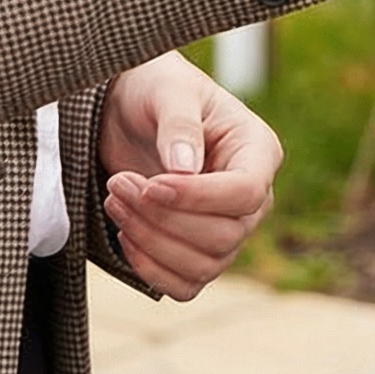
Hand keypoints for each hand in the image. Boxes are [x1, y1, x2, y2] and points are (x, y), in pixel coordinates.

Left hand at [98, 53, 282, 299]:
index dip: (199, 197)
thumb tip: (184, 169)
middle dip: (165, 218)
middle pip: (225, 236)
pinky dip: (152, 270)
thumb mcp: (168, 90)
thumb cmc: (156, 88)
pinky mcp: (196, 251)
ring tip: (117, 202)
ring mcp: (227, 228)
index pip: (246, 192)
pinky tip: (126, 234)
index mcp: (258, 149)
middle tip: (120, 185)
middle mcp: (251, 195)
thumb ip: (179, 124)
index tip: (150, 185)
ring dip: (152, 242)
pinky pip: (185, 285)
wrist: (127, 107)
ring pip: (204, 266)